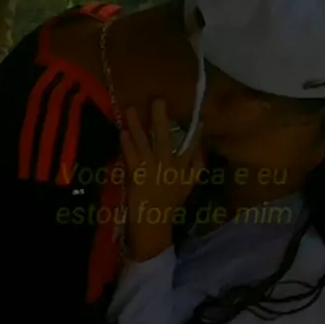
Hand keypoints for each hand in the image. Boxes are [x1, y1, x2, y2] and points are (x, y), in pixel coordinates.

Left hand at [121, 100, 202, 260]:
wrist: (153, 223)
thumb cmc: (170, 202)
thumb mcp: (189, 185)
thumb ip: (197, 165)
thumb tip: (202, 146)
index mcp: (183, 168)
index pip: (191, 146)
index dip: (195, 131)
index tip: (197, 116)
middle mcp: (168, 166)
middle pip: (166, 138)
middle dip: (161, 118)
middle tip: (158, 100)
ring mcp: (151, 170)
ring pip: (144, 143)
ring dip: (137, 126)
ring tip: (131, 109)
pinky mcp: (136, 175)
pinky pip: (131, 156)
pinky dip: (126, 144)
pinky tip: (122, 132)